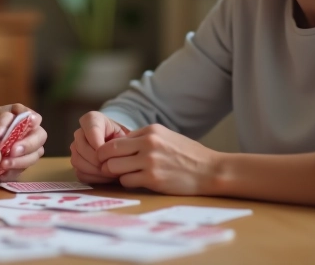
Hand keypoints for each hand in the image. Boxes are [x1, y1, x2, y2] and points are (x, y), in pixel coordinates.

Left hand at [0, 104, 46, 180]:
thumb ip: (1, 120)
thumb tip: (1, 133)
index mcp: (24, 118)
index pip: (36, 119)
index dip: (35, 122)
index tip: (28, 126)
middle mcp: (29, 135)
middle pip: (38, 141)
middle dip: (27, 147)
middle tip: (13, 151)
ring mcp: (26, 152)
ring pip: (32, 158)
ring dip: (19, 162)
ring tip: (3, 164)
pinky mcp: (18, 166)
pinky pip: (20, 172)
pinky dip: (11, 173)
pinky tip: (1, 174)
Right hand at [69, 111, 129, 183]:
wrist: (122, 149)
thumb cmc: (124, 140)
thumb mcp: (125, 136)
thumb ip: (119, 142)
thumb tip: (111, 158)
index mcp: (91, 119)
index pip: (90, 129)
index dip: (99, 144)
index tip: (110, 152)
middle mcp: (80, 133)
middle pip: (81, 147)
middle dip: (97, 159)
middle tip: (112, 166)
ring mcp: (76, 149)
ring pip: (78, 160)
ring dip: (95, 170)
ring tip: (110, 173)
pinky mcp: (76, 164)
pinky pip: (80, 173)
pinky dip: (93, 178)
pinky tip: (105, 177)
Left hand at [96, 124, 220, 195]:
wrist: (210, 170)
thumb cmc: (189, 155)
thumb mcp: (167, 137)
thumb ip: (145, 139)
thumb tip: (122, 144)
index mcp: (151, 131)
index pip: (117, 139)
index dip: (110, 149)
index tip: (110, 157)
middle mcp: (148, 143)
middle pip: (109, 151)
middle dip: (104, 160)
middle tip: (105, 167)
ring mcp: (150, 161)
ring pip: (113, 167)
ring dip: (115, 173)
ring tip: (122, 175)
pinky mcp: (153, 179)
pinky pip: (126, 181)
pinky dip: (127, 182)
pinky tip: (136, 181)